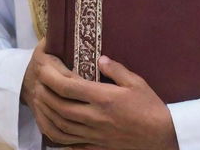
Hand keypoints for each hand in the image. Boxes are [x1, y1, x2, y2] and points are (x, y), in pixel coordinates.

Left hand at [22, 40, 177, 149]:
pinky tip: (48, 125)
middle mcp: (94, 117)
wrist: (162, 139)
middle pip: (58, 106)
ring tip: (37, 100)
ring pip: (59, 126)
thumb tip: (100, 58)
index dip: (51, 76)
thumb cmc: (151, 108)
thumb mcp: (137, 83)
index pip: (68, 87)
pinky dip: (54, 134)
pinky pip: (68, 143)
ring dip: (44, 112)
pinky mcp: (95, 147)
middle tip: (36, 80)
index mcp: (103, 98)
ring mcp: (93, 135)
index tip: (44, 66)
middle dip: (43, 92)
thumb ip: (116, 69)